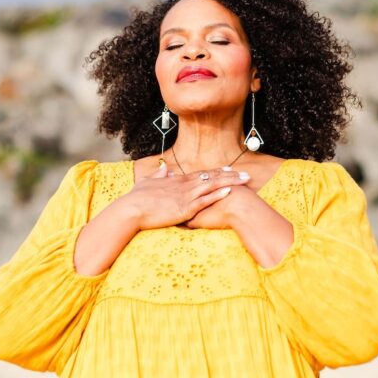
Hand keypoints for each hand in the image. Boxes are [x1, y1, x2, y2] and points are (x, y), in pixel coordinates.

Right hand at [120, 162, 250, 230]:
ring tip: (245, 181)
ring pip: (212, 186)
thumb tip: (164, 168)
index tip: (229, 170)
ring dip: (230, 183)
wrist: (131, 209)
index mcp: (176, 180)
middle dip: (230, 176)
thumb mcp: (147, 182)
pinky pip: (204, 200)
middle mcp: (184, 185)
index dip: (217, 172)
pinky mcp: (184, 207)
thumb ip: (157, 175)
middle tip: (246, 174)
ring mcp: (185, 196)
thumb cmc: (136, 198)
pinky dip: (217, 195)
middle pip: (212, 177)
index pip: (201, 174)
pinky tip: (229, 192)